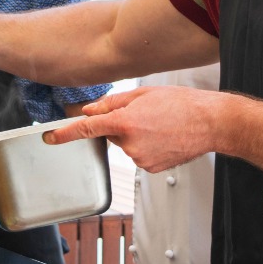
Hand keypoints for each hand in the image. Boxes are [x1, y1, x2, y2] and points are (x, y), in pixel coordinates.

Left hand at [45, 87, 229, 172]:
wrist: (212, 123)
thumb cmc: (183, 104)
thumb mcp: (143, 94)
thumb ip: (112, 103)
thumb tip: (90, 110)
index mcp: (126, 122)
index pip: (87, 128)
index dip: (65, 133)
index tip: (51, 137)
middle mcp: (131, 143)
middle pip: (111, 134)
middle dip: (121, 124)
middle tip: (147, 114)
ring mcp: (141, 159)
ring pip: (126, 144)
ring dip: (136, 135)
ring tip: (161, 124)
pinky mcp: (151, 169)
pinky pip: (139, 155)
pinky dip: (147, 146)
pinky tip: (165, 137)